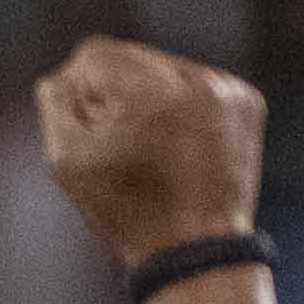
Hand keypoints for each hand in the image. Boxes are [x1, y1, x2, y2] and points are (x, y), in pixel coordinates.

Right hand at [37, 36, 267, 266]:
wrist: (196, 249)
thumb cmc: (127, 212)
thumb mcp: (68, 164)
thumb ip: (56, 106)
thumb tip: (63, 76)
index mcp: (151, 93)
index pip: (96, 53)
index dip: (79, 90)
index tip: (88, 126)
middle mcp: (195, 80)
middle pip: (133, 56)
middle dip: (117, 93)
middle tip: (121, 143)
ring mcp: (226, 88)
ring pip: (168, 67)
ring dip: (151, 97)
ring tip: (153, 148)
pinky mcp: (247, 101)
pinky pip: (200, 84)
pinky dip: (184, 107)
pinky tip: (180, 145)